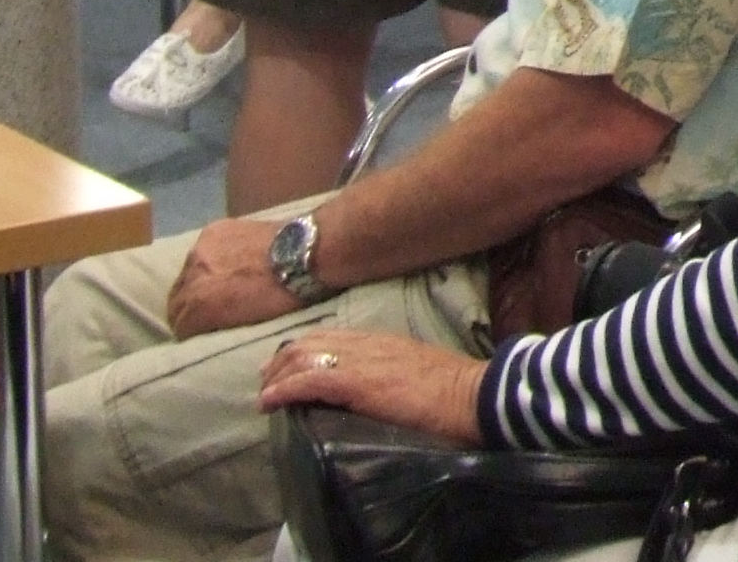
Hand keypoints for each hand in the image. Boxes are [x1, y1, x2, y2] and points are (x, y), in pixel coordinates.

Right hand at [166, 217, 299, 337]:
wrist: (308, 251)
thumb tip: (203, 328)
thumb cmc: (282, 296)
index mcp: (198, 306)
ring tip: (217, 284)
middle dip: (189, 308)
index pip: (178, 327)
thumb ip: (214, 324)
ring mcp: (199, 250)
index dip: (191, 331)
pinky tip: (226, 261)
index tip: (201, 332)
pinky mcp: (212, 231)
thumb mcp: (242, 323)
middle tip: (208, 310)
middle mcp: (191, 277)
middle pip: (176, 301)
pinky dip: (209, 259)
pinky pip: (200, 252)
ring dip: (197, 282)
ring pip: (186, 275)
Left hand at [257, 330, 486, 442]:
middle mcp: (369, 343)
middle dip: (282, 362)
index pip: (333, 337)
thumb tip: (371, 391)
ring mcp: (362, 360)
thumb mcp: (416, 373)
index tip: (284, 369)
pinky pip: (309, 380)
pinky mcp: (357, 381)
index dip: (303, 350)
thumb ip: (390, 374)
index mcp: (384, 341)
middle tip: (266, 383)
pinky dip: (284, 389)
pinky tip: (271, 401)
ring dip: (277, 376)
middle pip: (311, 342)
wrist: (473, 394)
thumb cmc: (454, 390)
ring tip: (264, 395)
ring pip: (304, 356)